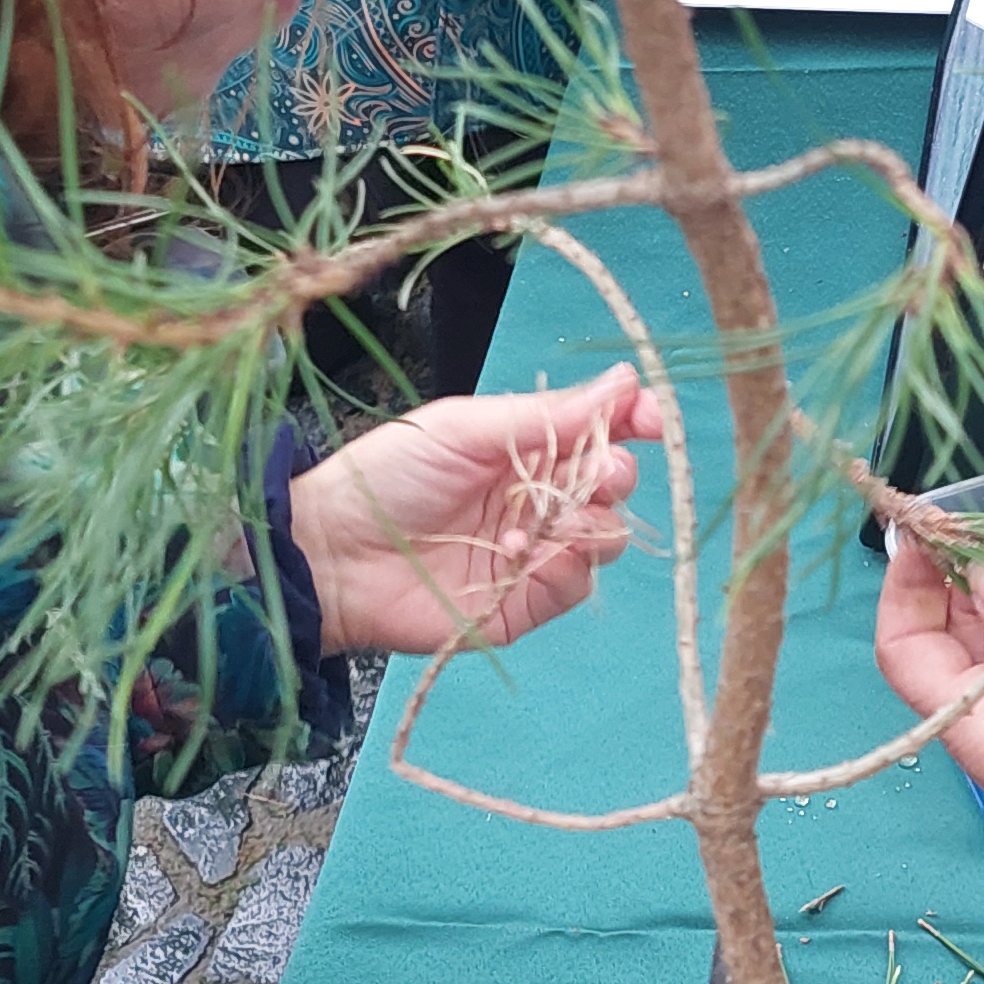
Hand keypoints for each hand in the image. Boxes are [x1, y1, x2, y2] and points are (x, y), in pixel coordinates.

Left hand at [294, 369, 660, 657]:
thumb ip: (544, 414)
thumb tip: (623, 382)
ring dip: (591, 524)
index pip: (599, 431)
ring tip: (550, 521)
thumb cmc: (386, 476)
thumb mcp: (463, 427)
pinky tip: (527, 555)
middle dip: (616, 475)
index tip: (649, 418)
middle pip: (613, 486)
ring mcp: (535, 552)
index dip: (633, 422)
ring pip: (606, 537)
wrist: (333, 552)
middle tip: (599, 474)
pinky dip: (566, 569)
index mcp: (526, 446)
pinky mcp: (525, 602)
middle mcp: (539, 498)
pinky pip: (576, 586)